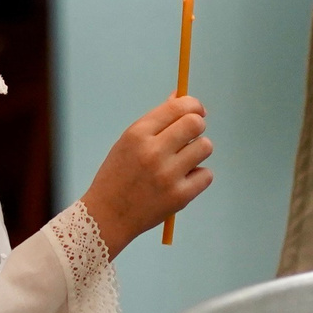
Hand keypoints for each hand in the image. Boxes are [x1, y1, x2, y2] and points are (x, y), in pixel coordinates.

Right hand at [81, 96, 212, 254]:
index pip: (177, 107)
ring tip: (183, 161)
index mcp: (137, 134)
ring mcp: (167, 175)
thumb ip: (156, 120)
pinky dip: (198, 176)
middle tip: (191, 135)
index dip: (193, 105)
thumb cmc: (118, 175)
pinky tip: (182, 180)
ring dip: (199, 151)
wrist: (107, 216)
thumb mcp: (128, 142)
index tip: (197, 111)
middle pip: (195, 124)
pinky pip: (206, 174)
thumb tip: (180, 96)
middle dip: (198, 125)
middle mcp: (153, 152)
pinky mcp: (179, 196)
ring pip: (205, 147)